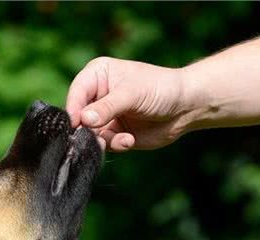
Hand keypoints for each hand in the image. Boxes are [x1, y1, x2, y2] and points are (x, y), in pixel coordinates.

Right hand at [66, 57, 195, 150]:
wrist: (186, 107)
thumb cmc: (161, 88)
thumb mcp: (132, 94)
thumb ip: (107, 107)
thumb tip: (83, 120)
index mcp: (97, 75)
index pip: (76, 93)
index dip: (74, 109)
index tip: (76, 124)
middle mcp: (97, 95)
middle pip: (78, 116)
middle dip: (88, 129)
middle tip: (99, 138)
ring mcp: (104, 115)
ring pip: (90, 133)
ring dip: (104, 140)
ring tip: (124, 139)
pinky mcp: (114, 132)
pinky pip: (104, 143)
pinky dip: (116, 144)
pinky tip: (130, 140)